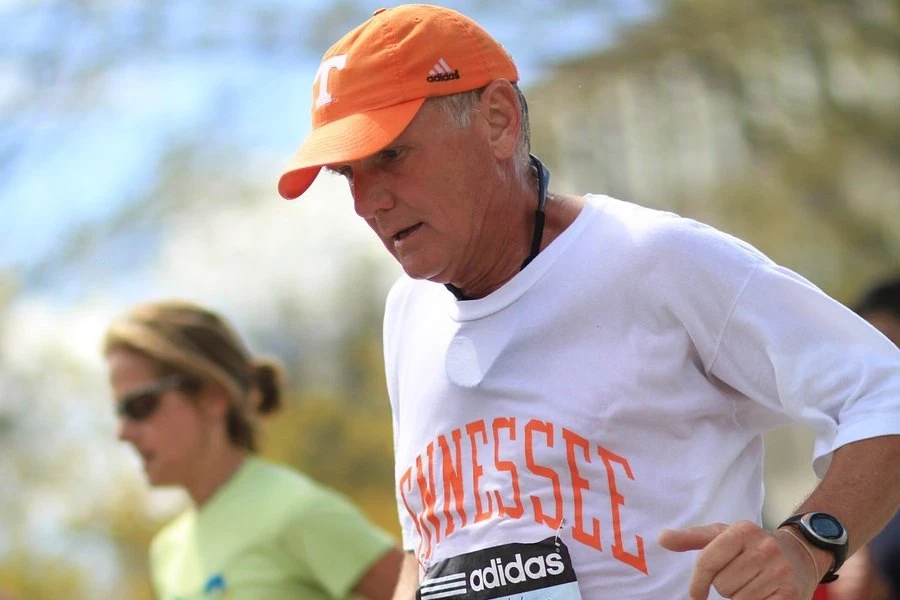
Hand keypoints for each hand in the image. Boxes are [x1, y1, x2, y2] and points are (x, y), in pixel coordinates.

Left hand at [659, 521, 819, 598]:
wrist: (799, 553)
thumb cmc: (751, 546)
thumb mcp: (722, 535)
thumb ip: (691, 538)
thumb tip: (661, 538)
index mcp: (742, 531)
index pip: (707, 562)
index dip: (697, 583)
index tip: (695, 595)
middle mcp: (764, 548)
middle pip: (722, 585)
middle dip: (726, 586)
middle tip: (740, 577)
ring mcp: (780, 571)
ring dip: (740, 597)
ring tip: (752, 584)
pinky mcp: (790, 594)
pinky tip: (761, 594)